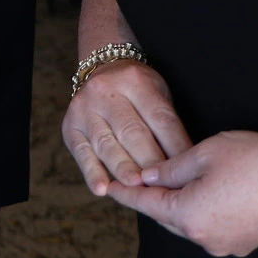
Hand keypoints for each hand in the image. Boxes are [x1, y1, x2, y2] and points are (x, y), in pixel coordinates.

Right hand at [61, 59, 191, 194]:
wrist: (102, 68)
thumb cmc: (138, 89)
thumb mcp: (157, 93)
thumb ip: (167, 124)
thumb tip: (185, 163)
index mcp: (134, 81)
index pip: (160, 119)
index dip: (176, 147)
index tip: (187, 172)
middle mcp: (105, 92)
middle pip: (132, 132)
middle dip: (149, 162)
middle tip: (164, 186)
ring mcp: (84, 109)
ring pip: (106, 144)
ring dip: (123, 169)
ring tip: (137, 187)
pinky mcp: (69, 126)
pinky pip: (81, 153)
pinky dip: (92, 173)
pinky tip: (102, 189)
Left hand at [107, 130, 257, 257]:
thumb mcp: (207, 153)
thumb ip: (172, 167)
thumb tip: (150, 176)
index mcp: (189, 216)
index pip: (146, 204)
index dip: (126, 192)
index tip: (109, 186)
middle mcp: (204, 238)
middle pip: (166, 217)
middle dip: (153, 197)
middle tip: (138, 179)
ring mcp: (225, 243)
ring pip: (188, 223)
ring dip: (178, 204)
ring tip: (171, 182)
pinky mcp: (243, 242)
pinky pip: (210, 227)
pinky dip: (199, 211)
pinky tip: (202, 192)